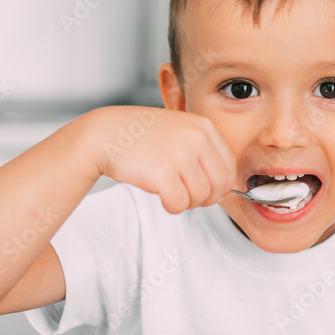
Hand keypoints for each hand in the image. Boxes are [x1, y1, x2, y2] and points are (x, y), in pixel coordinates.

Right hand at [87, 106, 235, 213]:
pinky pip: (180, 204)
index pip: (229, 166)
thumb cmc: (141, 135)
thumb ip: (203, 152)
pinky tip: (162, 197)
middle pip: (220, 184)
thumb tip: (224, 187)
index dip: (221, 185)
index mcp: (204, 127)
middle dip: (207, 198)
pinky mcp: (162, 173)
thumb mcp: (180, 130)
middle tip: (190, 197)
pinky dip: (173, 207)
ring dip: (188, 203)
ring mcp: (180, 155)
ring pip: (201, 196)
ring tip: (172, 193)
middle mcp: (196, 138)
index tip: (209, 191)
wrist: (105, 133)